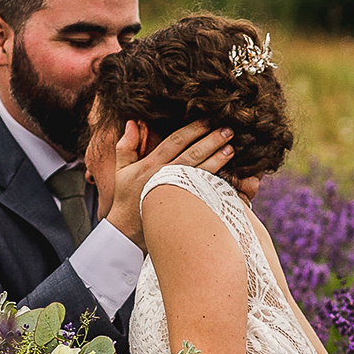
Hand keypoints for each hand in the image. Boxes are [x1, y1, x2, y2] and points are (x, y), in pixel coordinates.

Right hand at [106, 120, 234, 244]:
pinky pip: (204, 193)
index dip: (192, 129)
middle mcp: (165, 177)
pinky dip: (217, 183)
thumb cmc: (125, 200)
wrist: (127, 233)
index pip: (175, 141)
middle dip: (211, 141)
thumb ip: (126, 146)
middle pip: (193, 154)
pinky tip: (230, 175)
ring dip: (218, 159)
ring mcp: (176, 193)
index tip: (207, 120)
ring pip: (201, 172)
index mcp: (151, 165)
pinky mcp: (184, 209)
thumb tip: (133, 122)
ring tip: (232, 149)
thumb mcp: (121, 171)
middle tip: (228, 130)